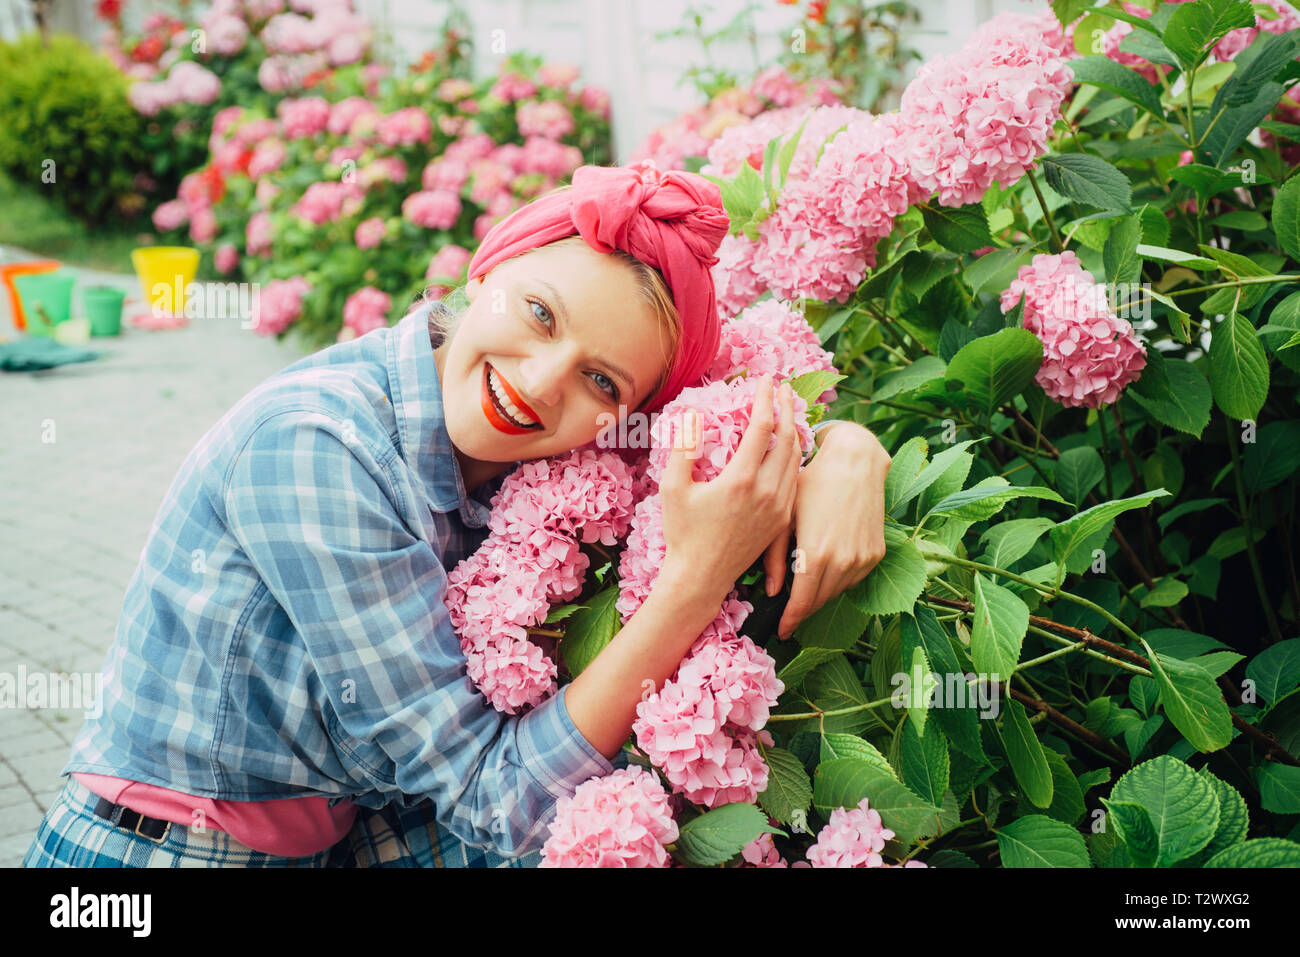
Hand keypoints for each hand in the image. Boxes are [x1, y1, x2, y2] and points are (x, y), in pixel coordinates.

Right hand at [659, 376, 801, 609]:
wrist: (701, 578)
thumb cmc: (682, 533)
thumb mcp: (673, 488)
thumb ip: (683, 448)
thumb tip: (691, 414)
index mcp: (741, 479)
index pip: (762, 426)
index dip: (765, 398)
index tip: (764, 379)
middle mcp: (766, 491)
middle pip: (788, 437)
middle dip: (787, 407)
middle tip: (783, 388)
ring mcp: (778, 506)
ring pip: (796, 458)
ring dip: (793, 430)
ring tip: (787, 412)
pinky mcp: (782, 520)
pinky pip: (794, 479)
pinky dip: (794, 456)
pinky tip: (786, 448)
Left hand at [762, 421, 890, 639]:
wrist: (855, 463)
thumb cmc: (812, 483)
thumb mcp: (784, 516)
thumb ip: (775, 556)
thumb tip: (772, 591)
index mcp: (816, 554)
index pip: (802, 603)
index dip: (790, 620)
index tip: (781, 631)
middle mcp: (843, 562)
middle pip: (819, 601)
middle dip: (802, 609)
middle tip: (787, 613)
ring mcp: (863, 559)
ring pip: (837, 592)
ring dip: (820, 595)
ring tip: (803, 589)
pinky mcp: (876, 553)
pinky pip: (853, 579)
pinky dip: (838, 580)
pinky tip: (826, 569)